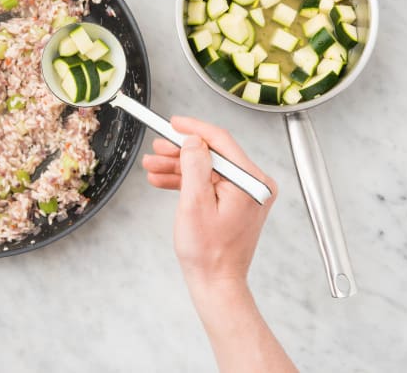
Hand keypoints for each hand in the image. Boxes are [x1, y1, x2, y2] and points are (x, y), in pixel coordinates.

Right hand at [142, 115, 276, 288]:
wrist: (216, 283)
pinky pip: (208, 183)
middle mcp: (254, 185)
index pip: (221, 142)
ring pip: (207, 168)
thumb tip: (193, 139)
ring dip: (178, 167)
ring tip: (152, 166)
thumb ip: (195, 166)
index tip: (173, 122)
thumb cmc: (208, 253)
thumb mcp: (195, 204)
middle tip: (156, 149)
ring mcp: (245, 194)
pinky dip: (186, 181)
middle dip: (180, 151)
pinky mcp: (235, 202)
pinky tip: (163, 180)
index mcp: (251, 182)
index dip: (193, 129)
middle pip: (212, 154)